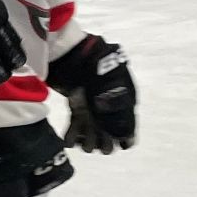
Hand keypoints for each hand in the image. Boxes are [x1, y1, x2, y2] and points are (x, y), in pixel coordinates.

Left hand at [48, 33, 136, 152]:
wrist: (72, 53)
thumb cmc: (96, 66)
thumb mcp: (112, 87)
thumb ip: (117, 112)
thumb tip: (122, 137)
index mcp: (124, 101)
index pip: (128, 126)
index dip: (123, 138)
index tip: (116, 143)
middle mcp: (110, 107)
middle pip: (110, 133)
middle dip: (104, 141)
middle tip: (96, 139)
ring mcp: (93, 107)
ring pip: (92, 133)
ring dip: (88, 141)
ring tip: (82, 140)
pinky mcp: (76, 107)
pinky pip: (77, 126)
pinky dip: (73, 135)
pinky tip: (68, 140)